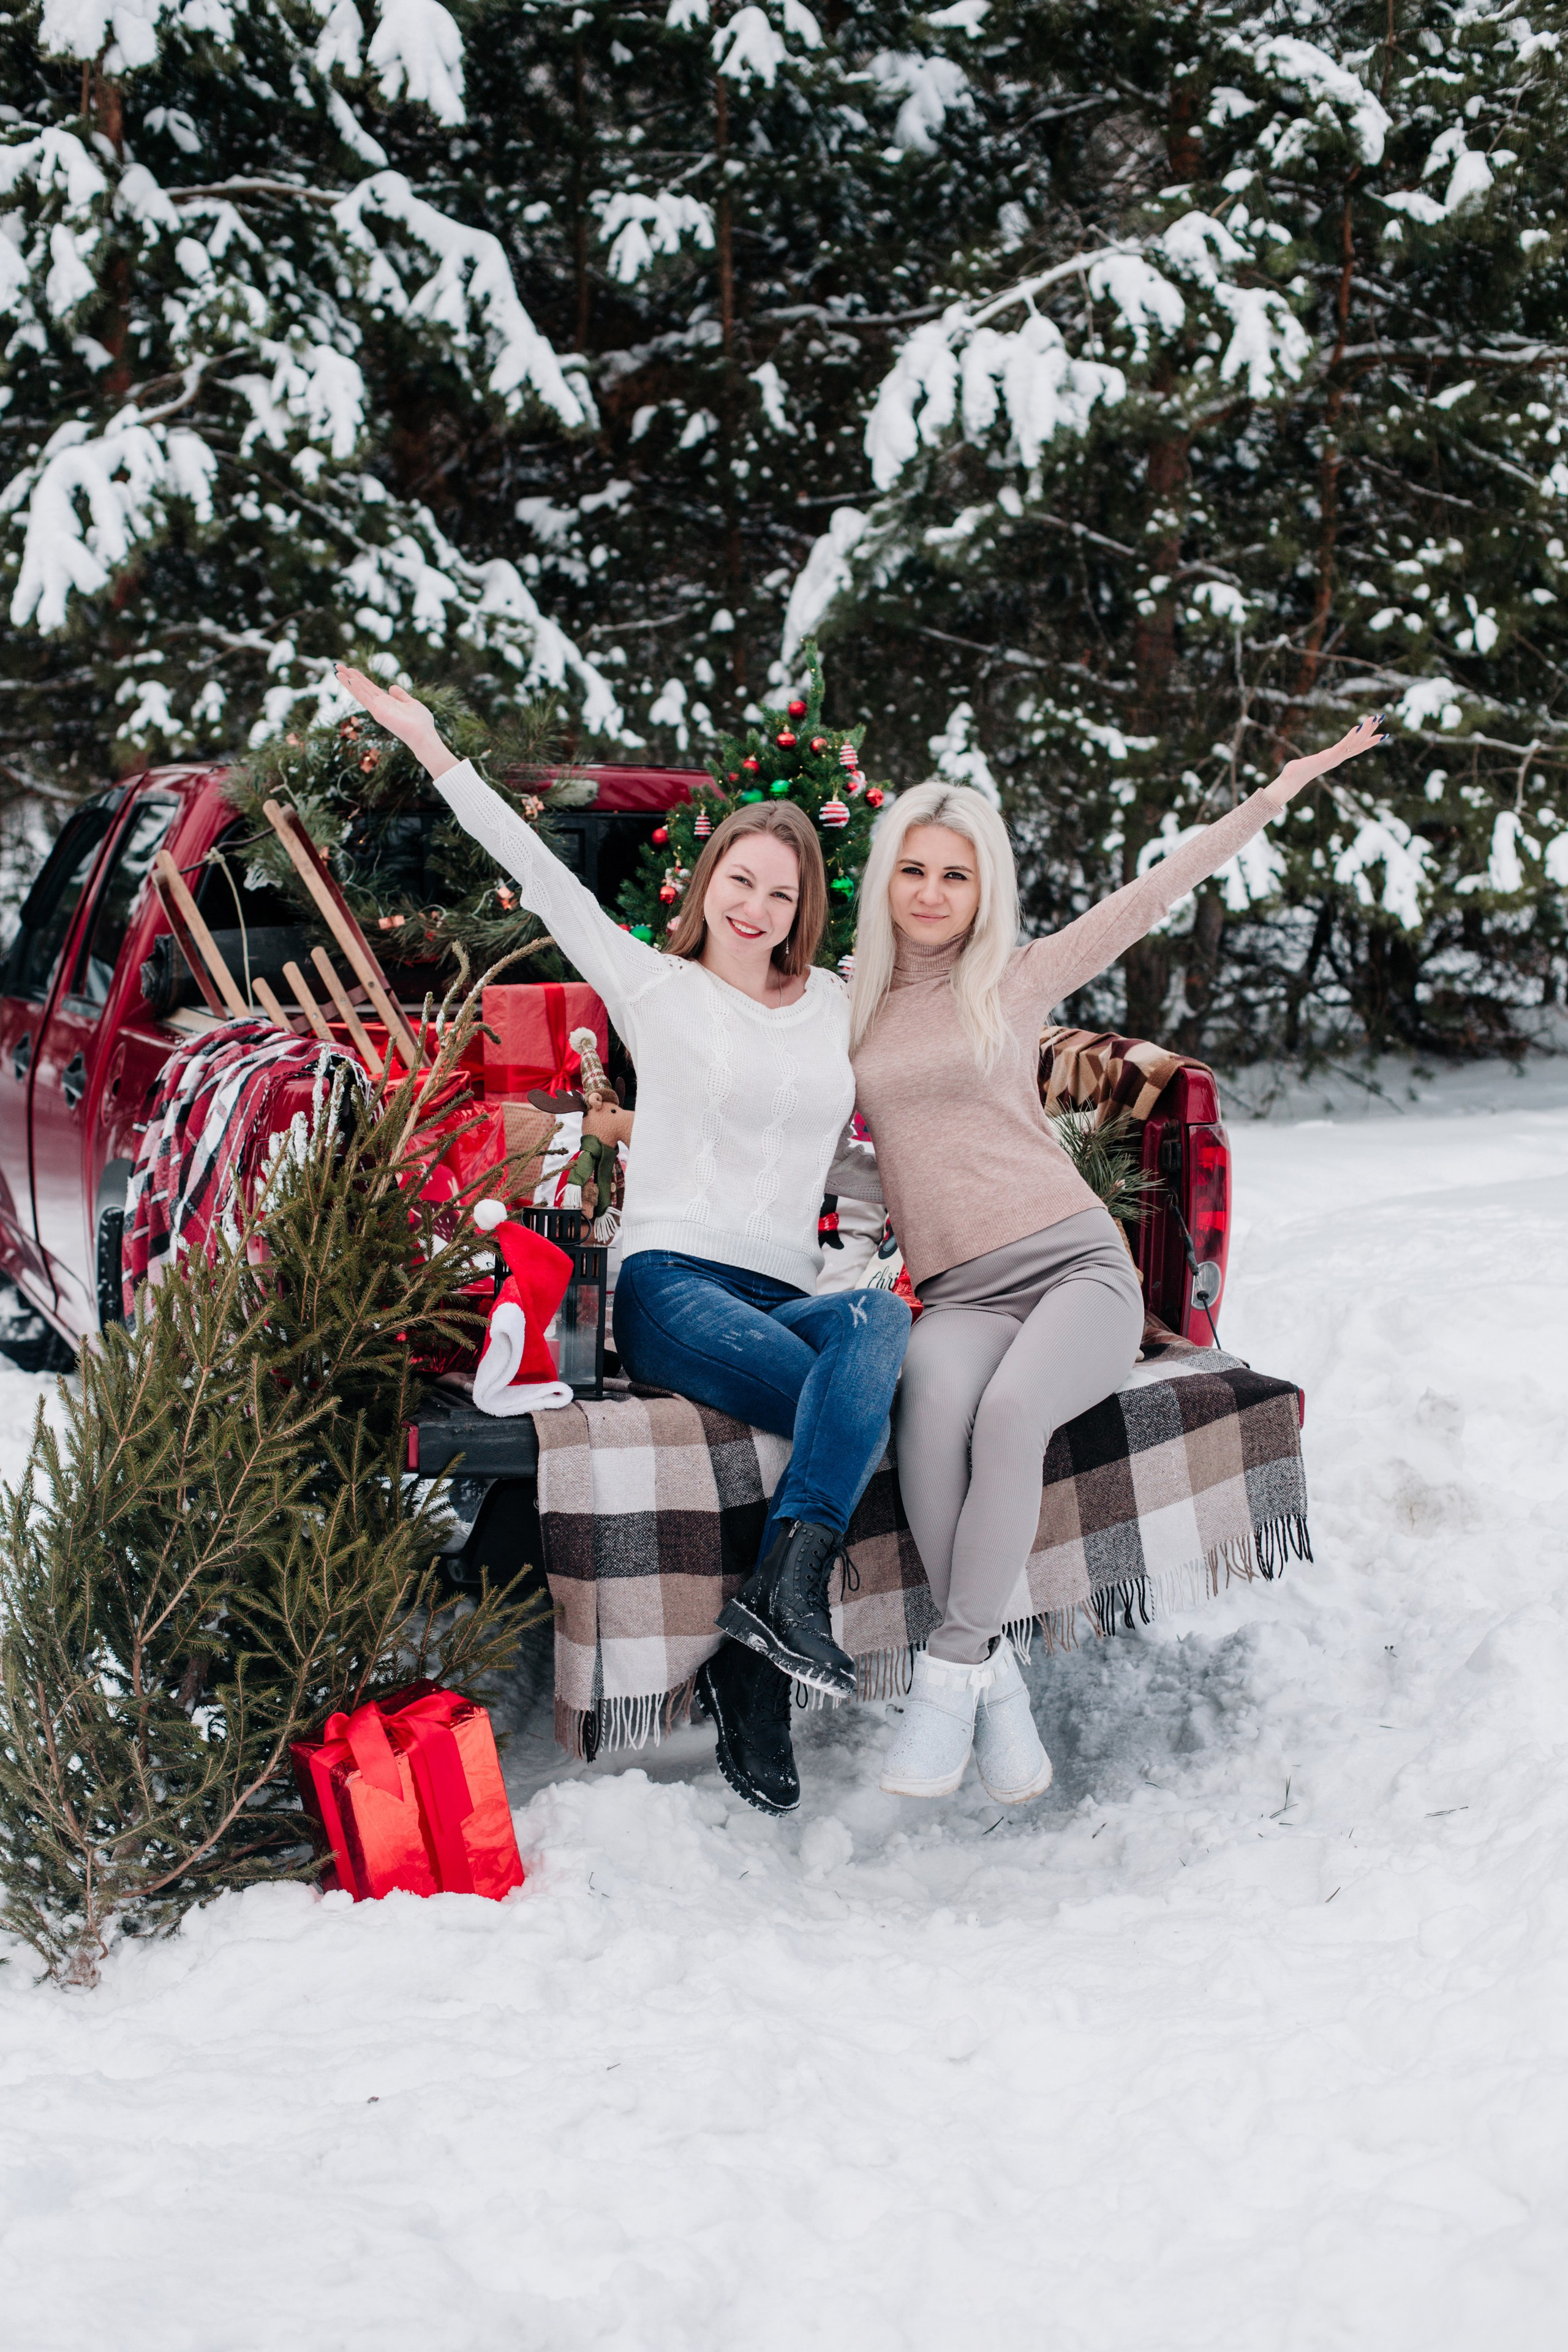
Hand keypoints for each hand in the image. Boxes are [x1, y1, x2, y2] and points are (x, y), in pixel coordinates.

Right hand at [335, 664, 456, 778]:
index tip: (350, 669)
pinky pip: (365, 698)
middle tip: (337, 666)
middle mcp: (380, 705)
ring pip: (359, 692)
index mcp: (387, 702)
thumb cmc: (420, 722)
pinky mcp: (378, 712)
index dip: (360, 678)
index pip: (370, 687)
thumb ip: (400, 695)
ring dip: (348, 681)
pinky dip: (356, 689)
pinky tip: (349, 680)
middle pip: (361, 688)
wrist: (423, 735)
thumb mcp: (411, 703)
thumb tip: (391, 687)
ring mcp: (377, 709)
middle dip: (350, 677)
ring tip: (337, 671)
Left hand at [1266, 713, 1388, 807]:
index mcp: (1334, 758)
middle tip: (1382, 718)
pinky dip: (1351, 736)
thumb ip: (1309, 761)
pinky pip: (1343, 745)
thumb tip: (1298, 763)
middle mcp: (1337, 758)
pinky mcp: (1328, 757)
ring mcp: (1334, 758)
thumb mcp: (1307, 762)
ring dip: (1365, 730)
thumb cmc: (1294, 773)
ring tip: (1375, 718)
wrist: (1289, 781)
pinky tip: (1358, 726)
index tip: (1383, 735)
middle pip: (1359, 743)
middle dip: (1371, 731)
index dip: (1369, 742)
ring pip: (1355, 743)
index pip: (1356, 748)